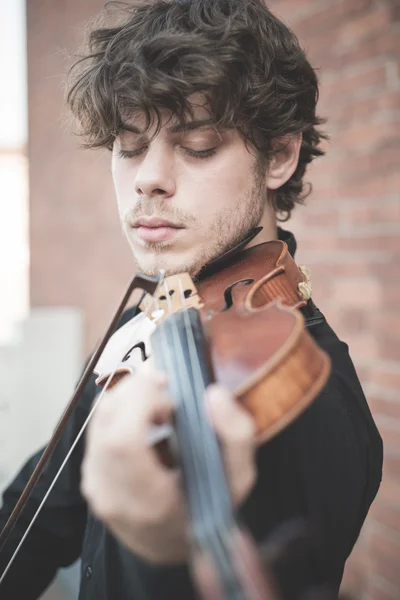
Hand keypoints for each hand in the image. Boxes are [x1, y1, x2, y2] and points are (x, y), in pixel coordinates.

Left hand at [81, 361, 255, 563]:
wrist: (173, 543)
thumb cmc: (208, 509)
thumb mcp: (238, 479)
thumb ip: (236, 435)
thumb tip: (214, 395)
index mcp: (149, 502)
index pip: (123, 441)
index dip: (142, 404)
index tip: (172, 399)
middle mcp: (112, 495)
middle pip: (107, 420)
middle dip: (138, 391)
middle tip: (168, 390)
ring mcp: (95, 485)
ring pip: (99, 417)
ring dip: (130, 396)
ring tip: (160, 404)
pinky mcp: (89, 474)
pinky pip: (97, 425)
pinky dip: (122, 408)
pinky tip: (146, 416)